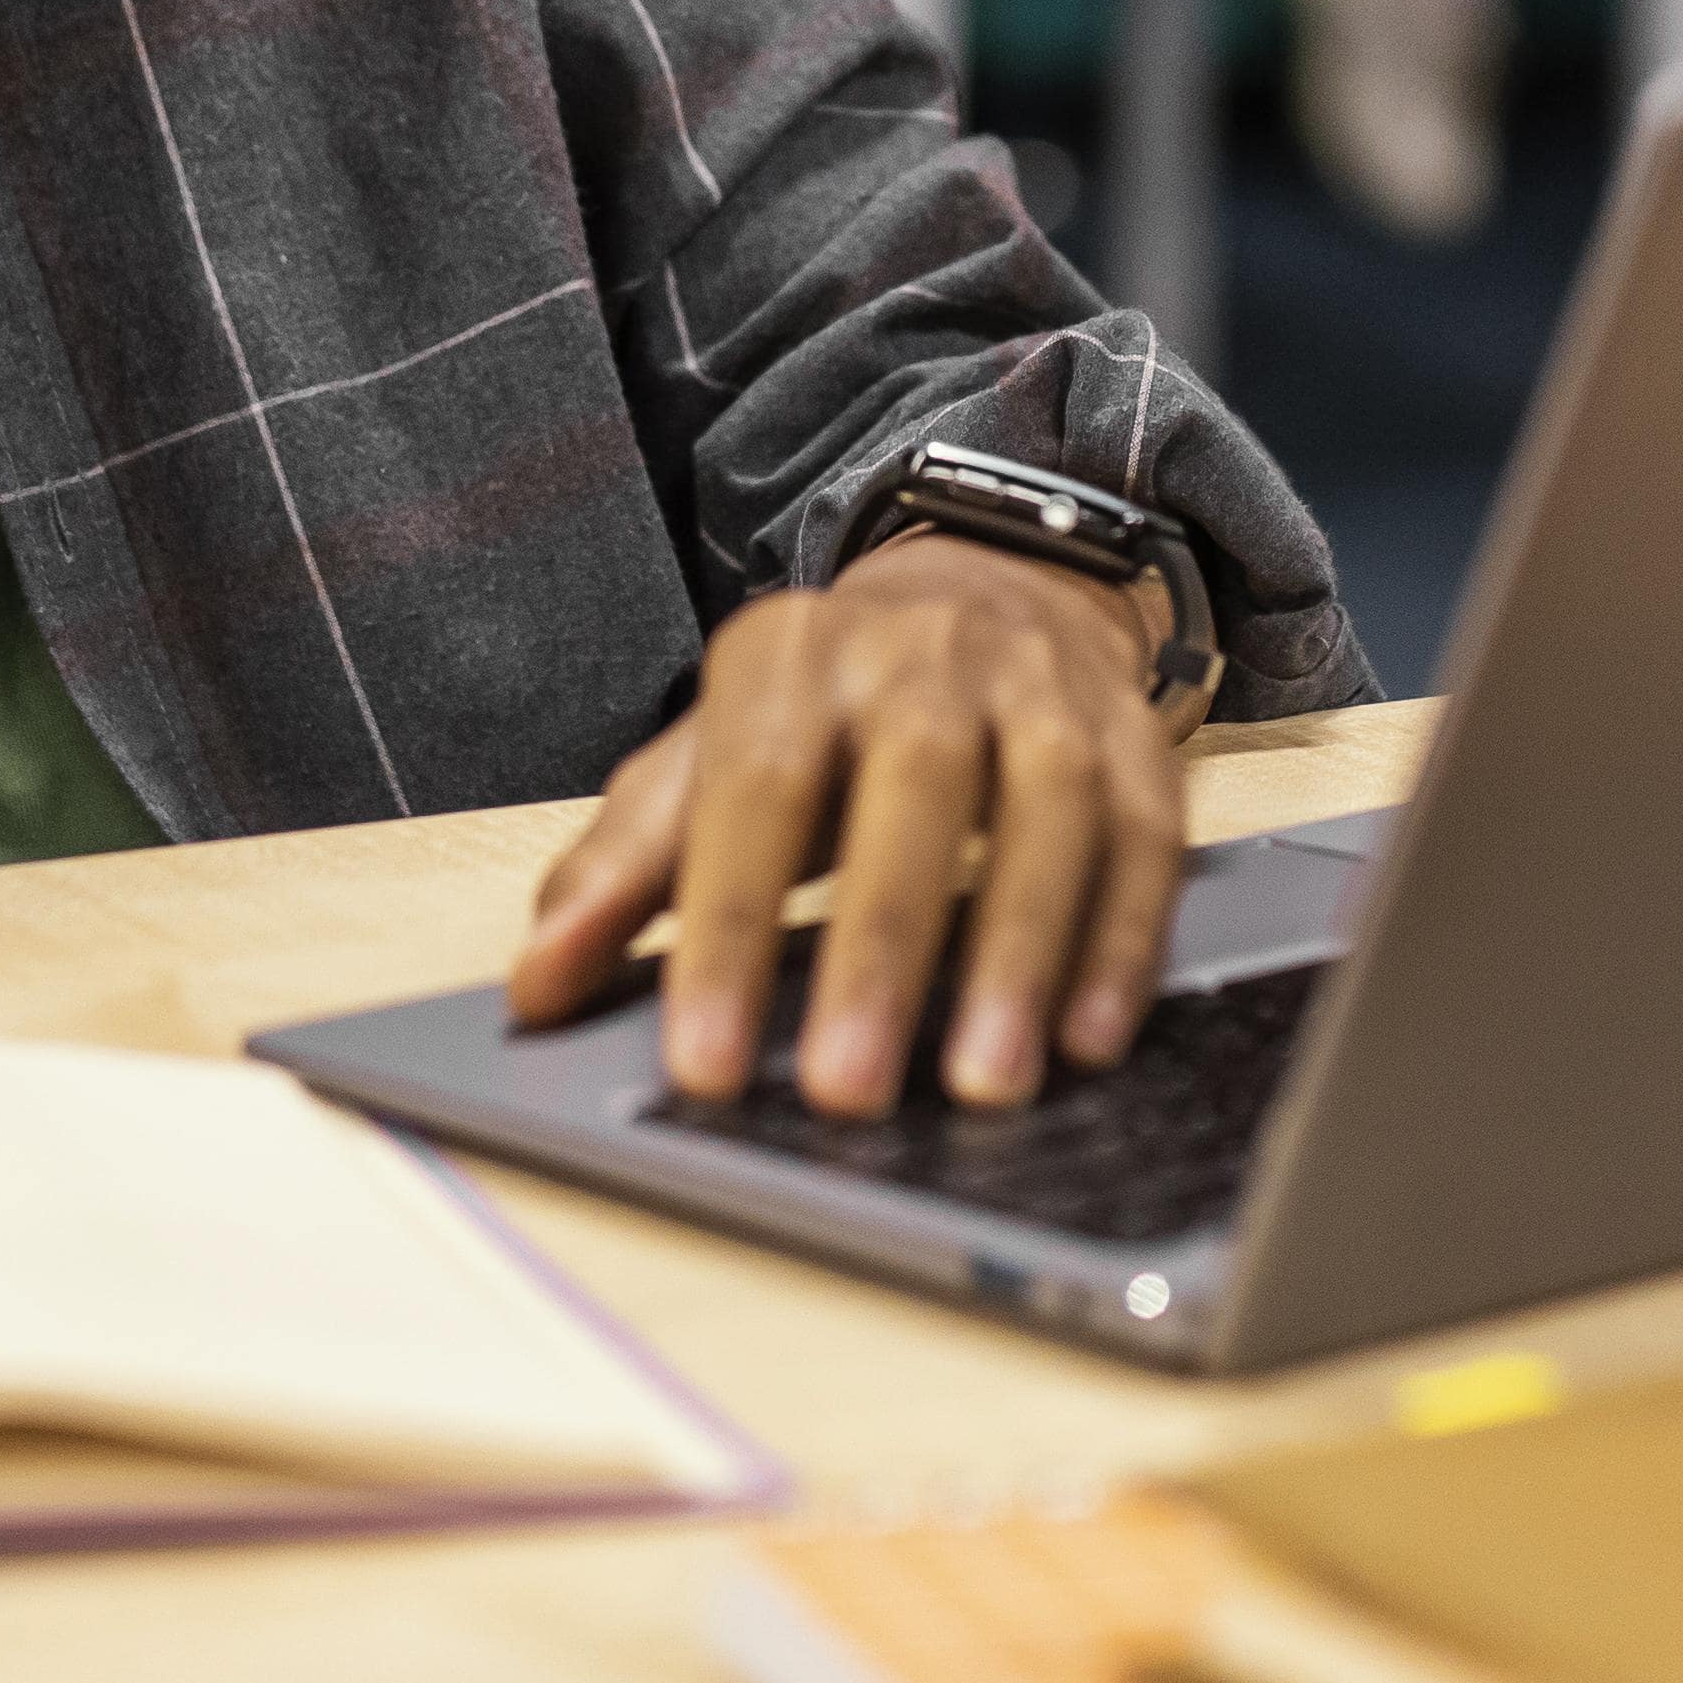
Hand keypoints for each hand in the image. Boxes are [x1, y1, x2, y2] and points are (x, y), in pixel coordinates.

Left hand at [501, 534, 1190, 1118]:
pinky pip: (1145, 834)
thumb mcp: (708, 763)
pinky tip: (1088, 1041)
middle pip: (910, 789)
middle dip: (881, 948)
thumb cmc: (823, 717)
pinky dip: (1123, 940)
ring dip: (1021, 951)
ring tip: (986, 1087)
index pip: (751, 789)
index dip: (726, 929)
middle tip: (849, 1092)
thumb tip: (536, 987)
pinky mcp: (1133, 737)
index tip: (702, 1064)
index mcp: (791, 660)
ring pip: (1048, 807)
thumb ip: (623, 871)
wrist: (984, 590)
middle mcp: (922, 658)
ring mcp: (1040, 689)